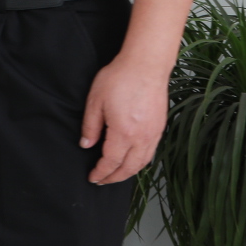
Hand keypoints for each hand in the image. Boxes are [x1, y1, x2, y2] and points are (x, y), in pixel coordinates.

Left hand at [81, 55, 169, 183]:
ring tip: (116, 175)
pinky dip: (140, 162)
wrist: (146, 65)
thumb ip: (90, 126)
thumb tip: (86, 144)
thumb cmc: (120, 79)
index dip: (101, 172)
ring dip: (128, 172)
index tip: (93, 177)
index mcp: (123, 133)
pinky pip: (150, 153)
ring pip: (142, 163)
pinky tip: (132, 161)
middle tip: (102, 180)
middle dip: (114, 178)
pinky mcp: (160, 127)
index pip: (111, 162)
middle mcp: (142, 137)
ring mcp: (154, 133)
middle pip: (129, 168)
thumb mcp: (95, 101)